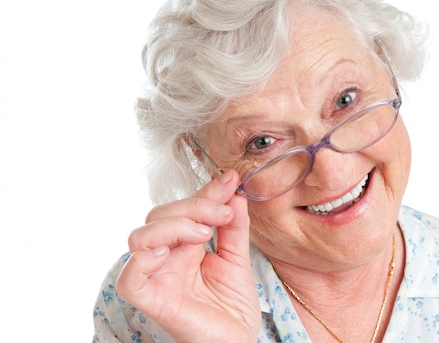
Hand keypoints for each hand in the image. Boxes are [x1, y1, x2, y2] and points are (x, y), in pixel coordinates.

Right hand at [116, 170, 259, 342]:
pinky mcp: (152, 300)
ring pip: (140, 237)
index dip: (204, 192)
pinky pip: (130, 278)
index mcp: (184, 246)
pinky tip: (174, 251)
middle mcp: (166, 258)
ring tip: (204, 233)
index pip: (184, 209)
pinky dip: (144, 258)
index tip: (230, 181)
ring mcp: (157, 277)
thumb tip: (232, 191)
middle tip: (224, 213)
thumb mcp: (238, 256)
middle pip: (159, 216)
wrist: (238, 341)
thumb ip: (234, 226)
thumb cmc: (234, 305)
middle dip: (193, 206)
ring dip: (173, 225)